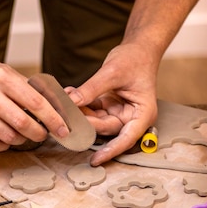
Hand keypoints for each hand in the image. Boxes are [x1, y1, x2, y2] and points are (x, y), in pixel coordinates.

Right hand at [0, 6, 68, 151]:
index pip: (35, 103)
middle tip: (44, 135)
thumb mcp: (12, 75)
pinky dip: (5, 144)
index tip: (63, 129)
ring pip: (8, 137)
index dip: (53, 119)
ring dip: (22, 140)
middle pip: (22, 123)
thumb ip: (35, 90)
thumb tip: (63, 106)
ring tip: (24, 134)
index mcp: (3, 77)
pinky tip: (8, 137)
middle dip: (39, 133)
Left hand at [65, 43, 158, 165]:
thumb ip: (92, 88)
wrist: (139, 48)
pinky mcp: (108, 108)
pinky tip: (67, 96)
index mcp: (142, 114)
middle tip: (66, 116)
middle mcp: (131, 118)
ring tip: (64, 102)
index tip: (95, 159)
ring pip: (95, 122)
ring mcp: (118, 114)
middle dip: (85, 124)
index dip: (111, 151)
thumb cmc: (135, 59)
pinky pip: (92, 112)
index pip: (127, 138)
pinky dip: (80, 105)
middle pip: (106, 129)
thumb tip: (71, 102)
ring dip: (79, 114)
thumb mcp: (113, 71)